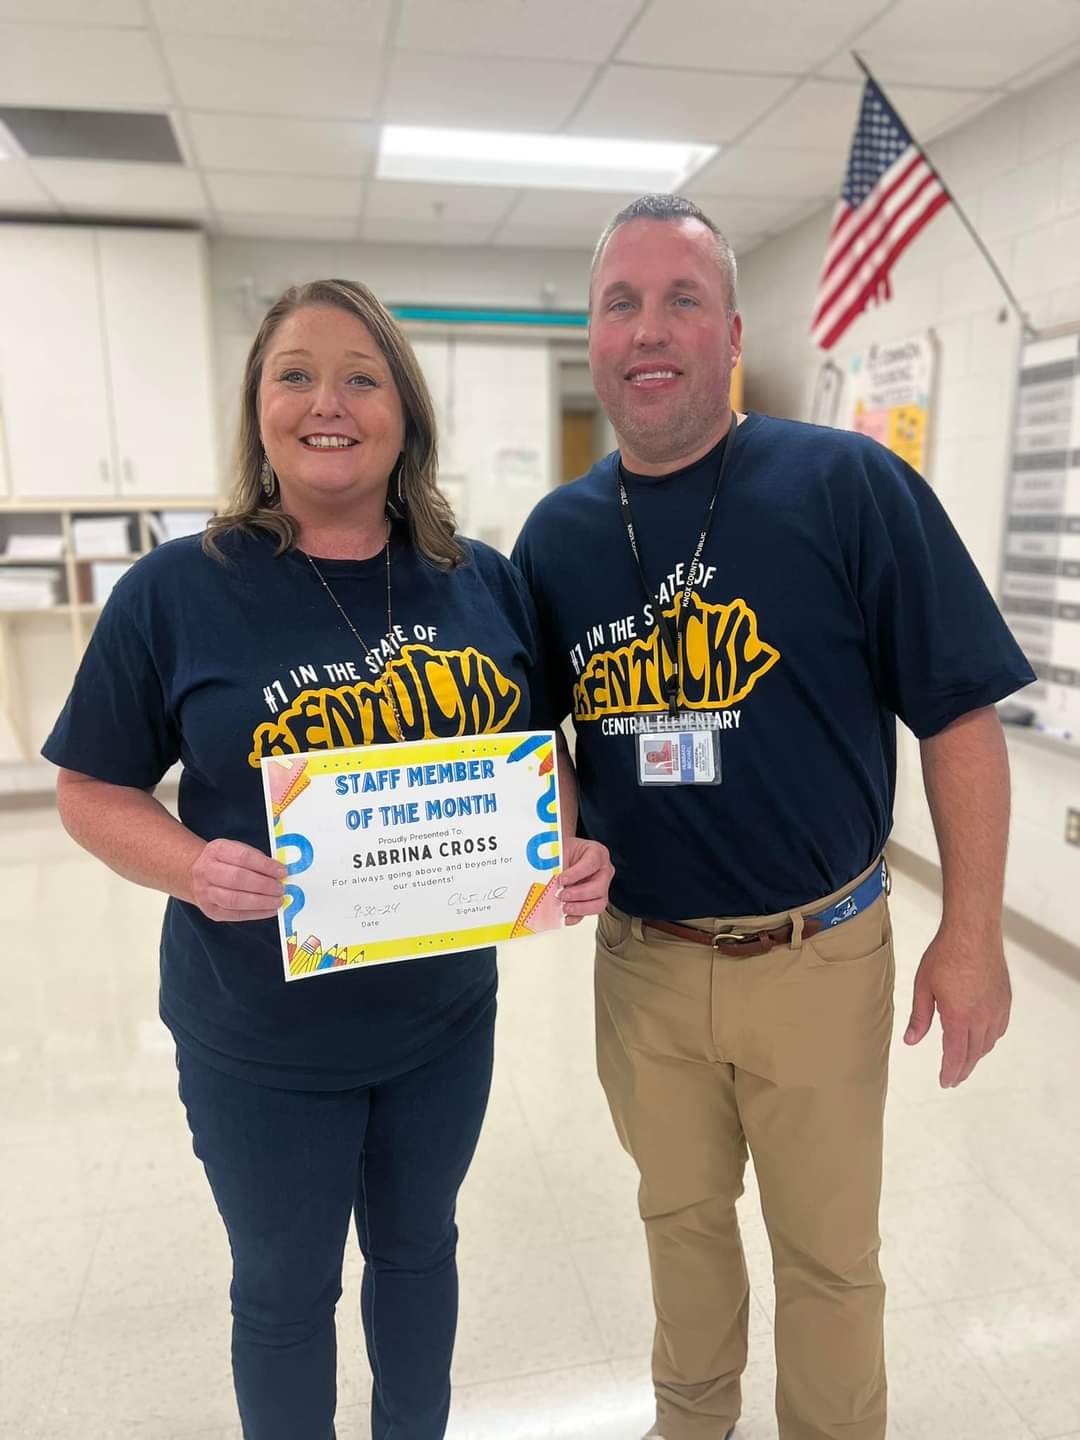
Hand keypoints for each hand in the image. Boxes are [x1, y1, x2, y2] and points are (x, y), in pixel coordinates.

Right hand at [190, 838, 286, 922]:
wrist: (196, 874)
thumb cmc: (226, 861)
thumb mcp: (237, 850)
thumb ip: (257, 859)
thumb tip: (280, 873)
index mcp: (217, 850)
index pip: (243, 857)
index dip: (265, 866)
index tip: (282, 872)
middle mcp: (207, 870)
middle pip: (237, 879)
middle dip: (263, 885)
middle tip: (281, 888)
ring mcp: (205, 892)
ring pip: (234, 899)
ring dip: (260, 902)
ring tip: (278, 901)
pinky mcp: (211, 910)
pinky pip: (234, 915)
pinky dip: (256, 913)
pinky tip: (270, 910)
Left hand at [558, 835, 613, 925]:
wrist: (563, 856)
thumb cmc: (564, 851)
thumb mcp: (559, 849)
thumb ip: (554, 859)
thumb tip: (543, 875)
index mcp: (597, 853)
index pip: (592, 863)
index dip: (577, 873)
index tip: (561, 879)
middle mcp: (603, 871)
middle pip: (599, 887)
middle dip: (579, 894)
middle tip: (562, 896)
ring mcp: (601, 888)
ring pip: (599, 903)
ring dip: (580, 908)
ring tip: (564, 908)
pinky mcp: (593, 901)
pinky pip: (589, 913)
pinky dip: (577, 917)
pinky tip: (566, 918)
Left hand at [903, 926, 1011, 1086]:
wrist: (973, 933)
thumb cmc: (945, 955)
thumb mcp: (923, 987)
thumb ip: (919, 1017)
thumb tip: (911, 1041)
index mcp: (959, 1017)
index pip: (955, 1055)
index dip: (949, 1072)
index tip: (945, 1082)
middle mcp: (981, 1018)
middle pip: (973, 1054)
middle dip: (962, 1069)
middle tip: (953, 1079)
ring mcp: (996, 1009)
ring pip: (988, 1043)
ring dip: (976, 1056)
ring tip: (965, 1061)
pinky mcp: (1004, 1000)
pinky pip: (999, 1028)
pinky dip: (989, 1039)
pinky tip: (982, 1039)